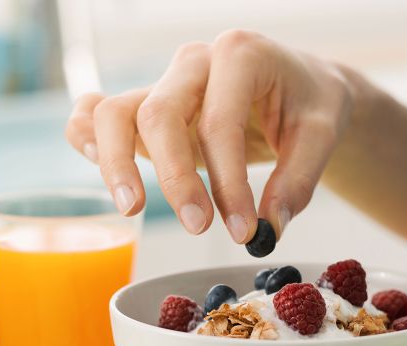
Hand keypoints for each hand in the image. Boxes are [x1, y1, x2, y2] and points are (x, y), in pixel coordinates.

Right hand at [65, 30, 352, 242]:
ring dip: (116, 163)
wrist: (301, 86)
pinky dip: (85, 136)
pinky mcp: (147, 106)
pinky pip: (97, 112)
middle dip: (175, 178)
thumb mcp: (322, 135)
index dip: (228, 183)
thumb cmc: (310, 103)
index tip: (244, 230)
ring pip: (114, 112)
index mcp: (240, 55)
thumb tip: (269, 228)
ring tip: (132, 209)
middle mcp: (194, 62)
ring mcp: (164, 82)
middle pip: (159, 114)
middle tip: (199, 227)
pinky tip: (91, 161)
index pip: (219, 123)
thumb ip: (298, 182)